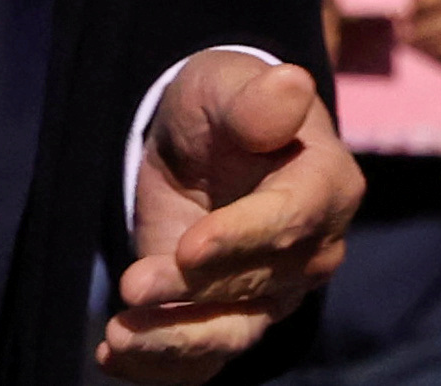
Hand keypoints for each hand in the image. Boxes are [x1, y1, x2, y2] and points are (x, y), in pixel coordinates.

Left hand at [103, 52, 356, 374]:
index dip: (241, 239)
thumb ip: (255, 99)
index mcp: (326, 187)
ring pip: (233, 331)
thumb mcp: (227, 84)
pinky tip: (114, 359)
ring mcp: (276, 293)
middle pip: (254, 284)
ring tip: (118, 339)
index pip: (288, 224)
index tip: (188, 248)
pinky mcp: (233, 316)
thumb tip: (291, 83)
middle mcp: (311, 252)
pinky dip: (163, 365)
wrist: (204, 143)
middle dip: (191, 289)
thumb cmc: (224, 104)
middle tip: (132, 285)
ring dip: (175, 340)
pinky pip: (206, 356)